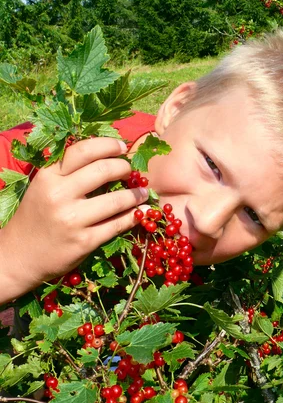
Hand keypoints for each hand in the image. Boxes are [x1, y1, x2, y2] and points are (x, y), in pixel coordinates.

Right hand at [0, 137, 148, 303]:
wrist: (19, 256)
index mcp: (48, 177)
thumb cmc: (36, 218)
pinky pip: (117, 225)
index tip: (122, 147)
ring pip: (116, 200)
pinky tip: (141, 212)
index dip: (108, 145)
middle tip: (131, 171)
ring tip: (142, 192)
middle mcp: (59, 195)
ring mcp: (72, 220)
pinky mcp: (84, 241)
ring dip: (135, 194)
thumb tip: (105, 156)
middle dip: (124, 167)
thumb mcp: (43, 188)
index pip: (82, 151)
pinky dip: (134, 217)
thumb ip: (67, 172)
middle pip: (103, 170)